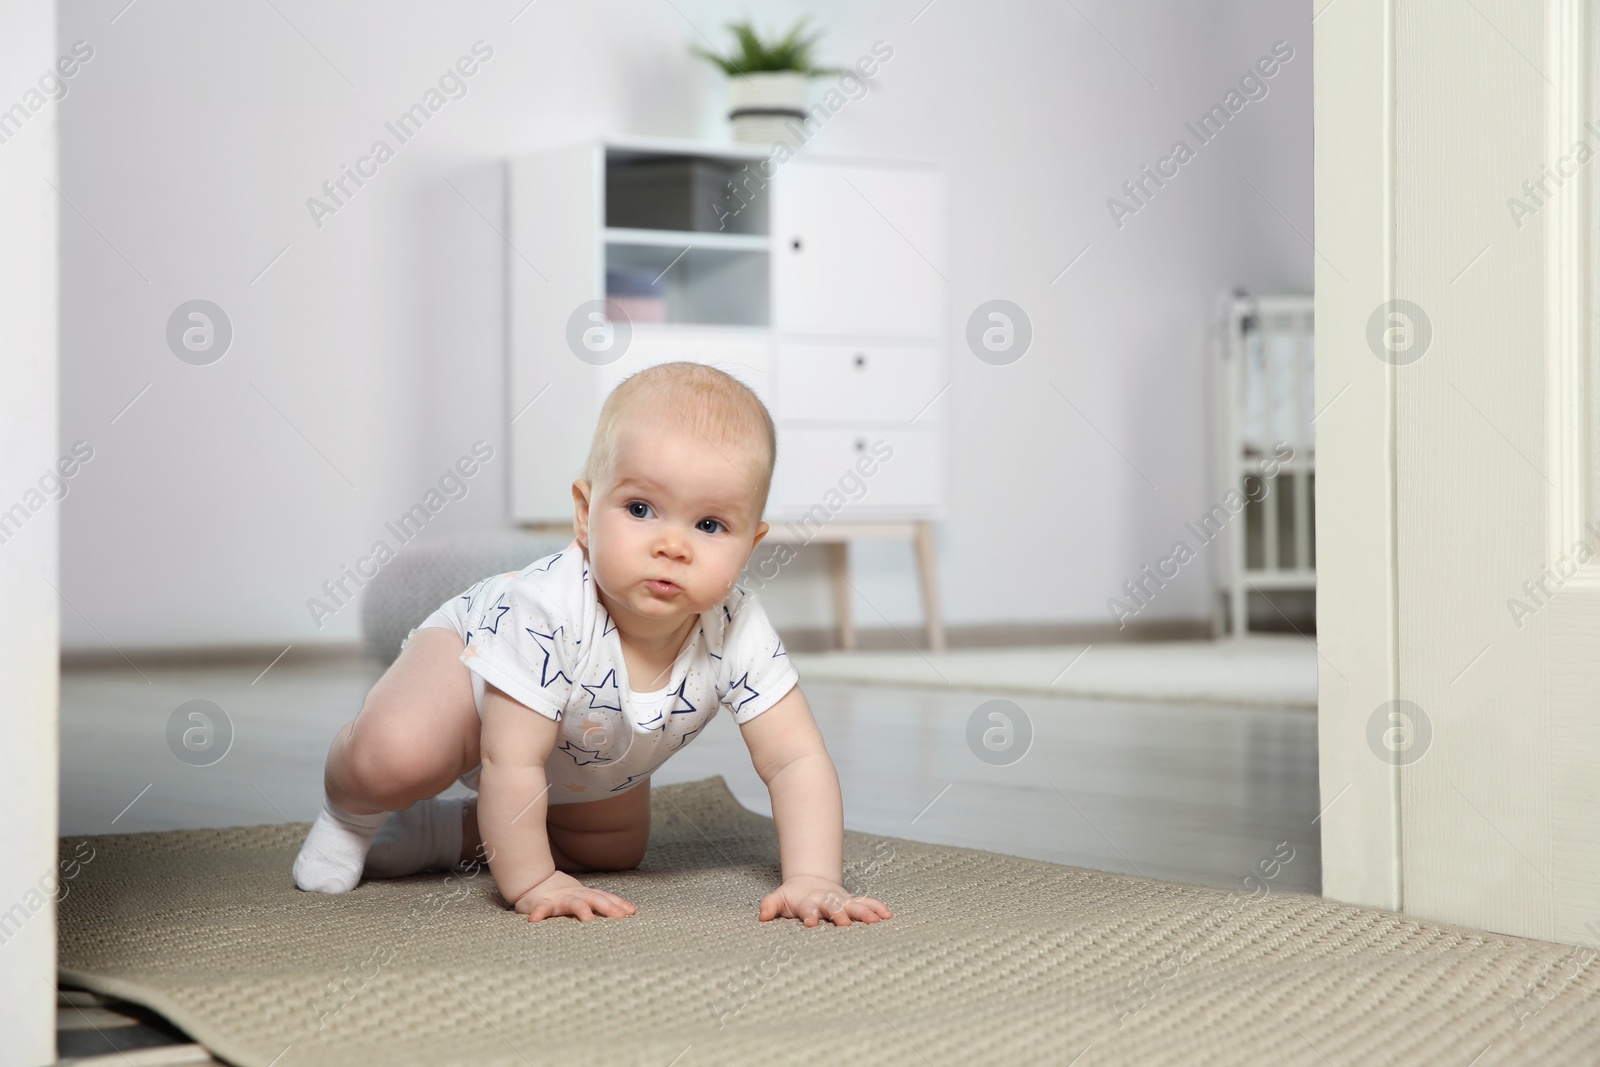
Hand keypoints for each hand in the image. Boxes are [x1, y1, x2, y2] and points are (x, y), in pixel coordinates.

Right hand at [514, 870, 635, 922]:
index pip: (605, 898)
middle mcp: (576, 895)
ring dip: (581, 909)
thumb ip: (598, 906)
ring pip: (573, 903)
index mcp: (586, 896)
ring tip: (588, 918)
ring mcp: (559, 899)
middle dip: (608, 907)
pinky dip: (538, 913)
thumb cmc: (563, 897)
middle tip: (620, 917)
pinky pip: (541, 908)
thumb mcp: (582, 899)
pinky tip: (534, 920)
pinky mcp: (541, 903)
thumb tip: (625, 915)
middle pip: (595, 899)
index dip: (618, 903)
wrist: (534, 883)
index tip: (632, 912)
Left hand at [758, 875, 891, 926]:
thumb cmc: (792, 896)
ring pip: (853, 905)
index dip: (808, 914)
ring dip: (864, 912)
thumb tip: (762, 915)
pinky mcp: (851, 901)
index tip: (810, 922)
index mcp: (808, 901)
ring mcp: (840, 900)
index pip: (808, 908)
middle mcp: (826, 900)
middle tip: (845, 924)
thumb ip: (770, 906)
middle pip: (833, 906)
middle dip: (839, 914)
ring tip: (875, 921)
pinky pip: (866, 903)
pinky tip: (887, 915)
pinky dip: (876, 907)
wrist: (810, 881)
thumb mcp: (778, 898)